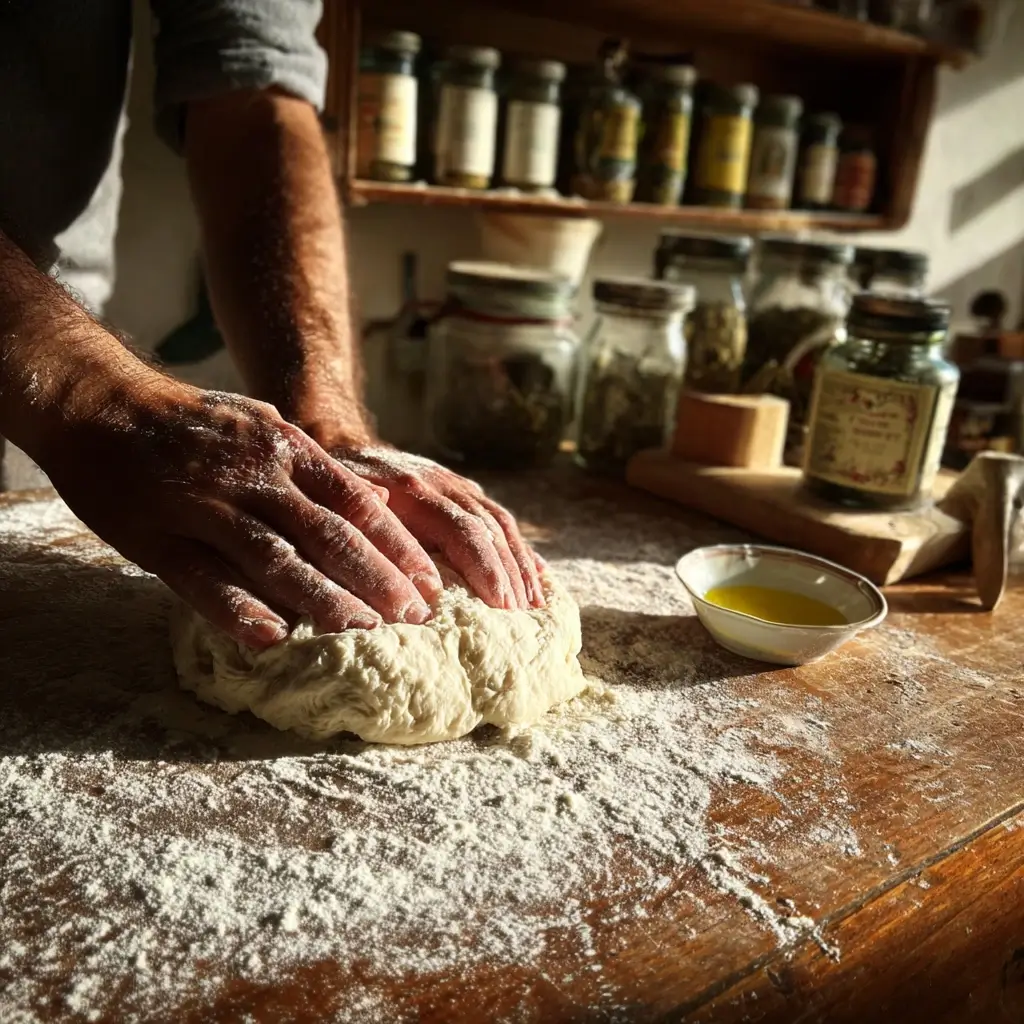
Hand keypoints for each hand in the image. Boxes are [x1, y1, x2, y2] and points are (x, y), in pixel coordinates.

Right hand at [36, 371, 444, 647]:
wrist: (100, 402)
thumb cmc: (195, 424)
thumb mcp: (264, 426)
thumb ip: (312, 467)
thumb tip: (374, 503)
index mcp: (286, 449)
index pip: (358, 504)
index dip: (398, 546)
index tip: (430, 582)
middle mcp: (254, 477)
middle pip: (329, 535)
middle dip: (379, 579)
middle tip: (418, 617)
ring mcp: (205, 506)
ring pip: (276, 560)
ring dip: (324, 599)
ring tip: (365, 629)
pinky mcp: (157, 537)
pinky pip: (204, 580)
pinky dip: (240, 610)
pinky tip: (274, 637)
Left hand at [329, 446, 543, 609]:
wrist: (341, 438)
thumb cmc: (330, 486)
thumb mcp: (332, 504)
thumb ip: (359, 528)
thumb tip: (388, 564)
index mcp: (412, 490)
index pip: (462, 531)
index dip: (485, 569)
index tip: (500, 606)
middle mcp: (441, 483)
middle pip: (488, 530)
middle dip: (508, 575)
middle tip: (522, 617)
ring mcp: (456, 485)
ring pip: (499, 524)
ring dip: (519, 565)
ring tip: (535, 606)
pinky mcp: (463, 491)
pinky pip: (498, 518)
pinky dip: (519, 549)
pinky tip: (537, 575)